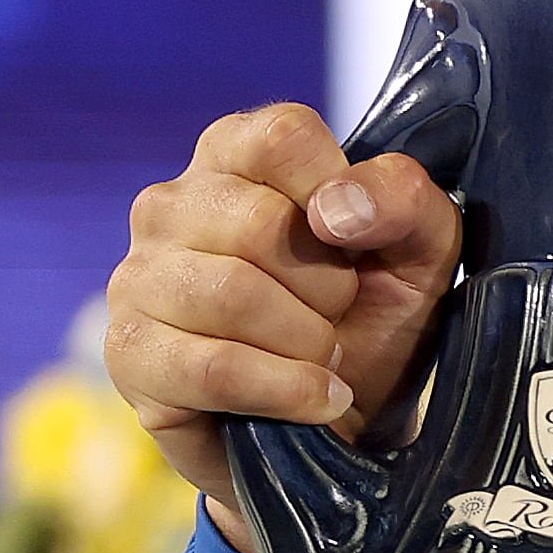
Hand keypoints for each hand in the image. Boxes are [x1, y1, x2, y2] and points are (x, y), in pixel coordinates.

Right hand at [105, 103, 462, 552]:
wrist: (347, 415)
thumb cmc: (375, 311)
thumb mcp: (421, 246)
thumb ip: (402, 199)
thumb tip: (336, 208)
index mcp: (236, 154)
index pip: (280, 137)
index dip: (339, 194)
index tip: (358, 244)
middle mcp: (171, 204)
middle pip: (260, 224)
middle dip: (329, 286)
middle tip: (340, 314)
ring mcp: (138, 278)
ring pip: (232, 296)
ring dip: (308, 341)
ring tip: (324, 355)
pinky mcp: (131, 353)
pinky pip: (212, 367)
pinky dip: (285, 389)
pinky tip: (316, 398)